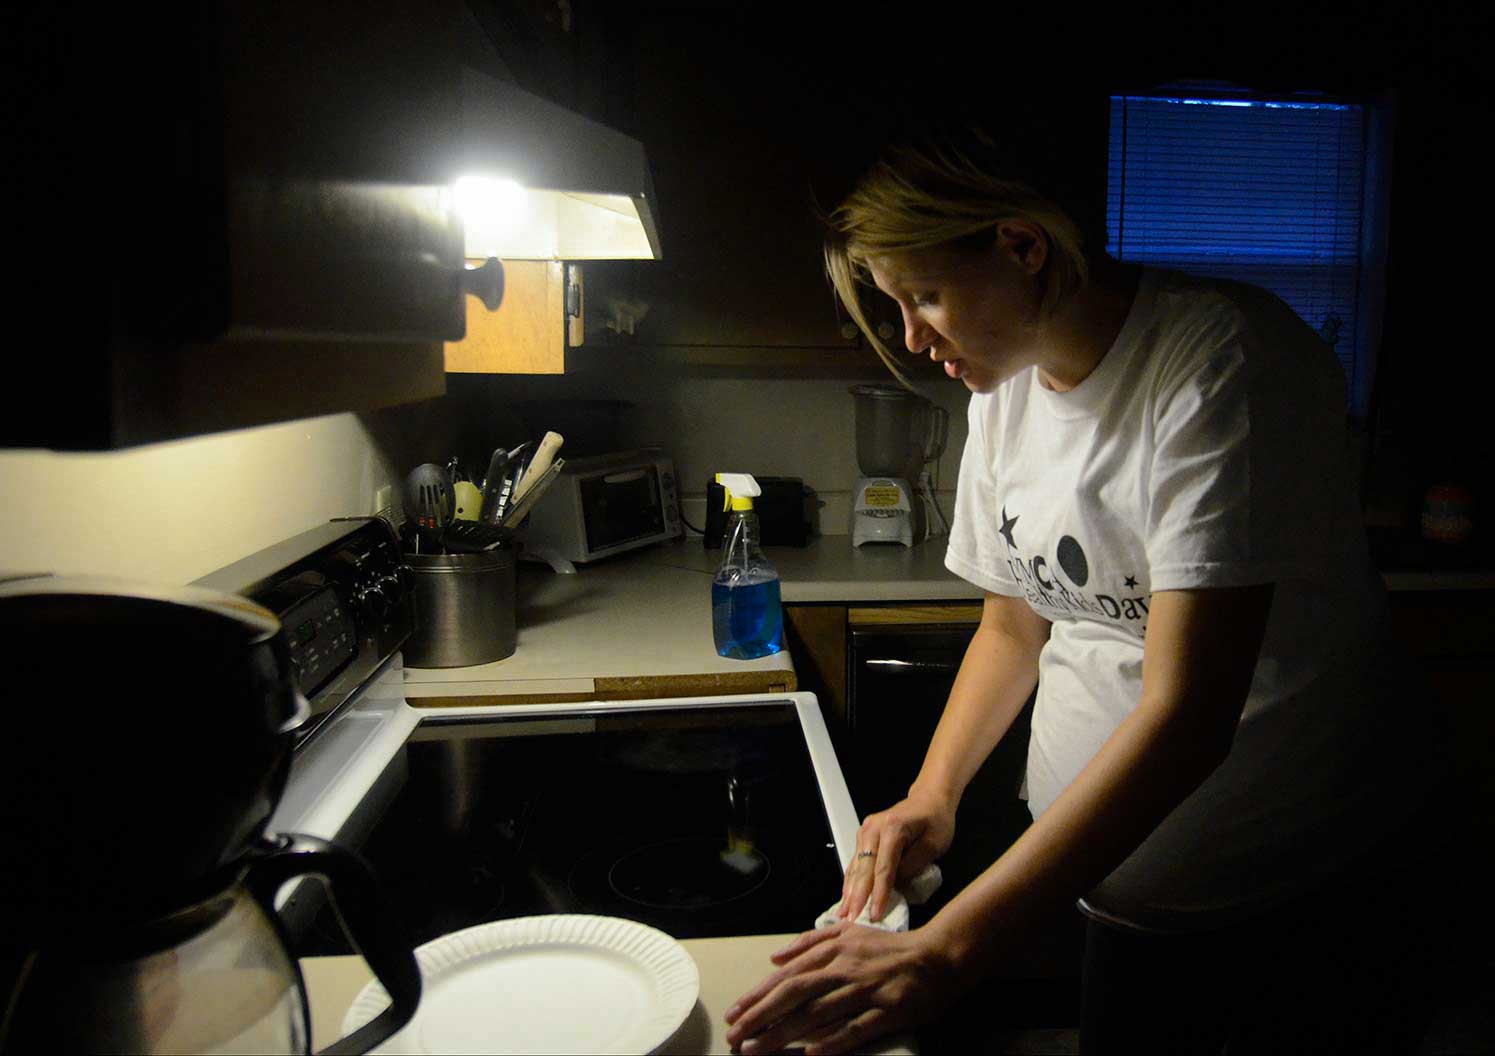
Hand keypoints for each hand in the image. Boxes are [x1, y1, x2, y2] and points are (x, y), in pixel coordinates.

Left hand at [723, 921, 958, 1054]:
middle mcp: (845, 968)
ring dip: (784, 1033)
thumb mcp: (849, 932)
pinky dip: (833, 1041)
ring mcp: (866, 990)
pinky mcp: (888, 1010)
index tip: (735, 1013)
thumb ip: (811, 942)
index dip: (758, 995)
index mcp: (833, 949)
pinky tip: (811, 1054)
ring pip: (818, 1013)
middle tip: (736, 1036)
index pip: (788, 975)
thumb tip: (775, 958)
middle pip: (795, 993)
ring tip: (757, 1049)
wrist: (937, 956)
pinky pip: (856, 1029)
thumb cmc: (889, 949)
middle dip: (761, 1016)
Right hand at [840, 787, 956, 924]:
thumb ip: (914, 865)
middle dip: (857, 898)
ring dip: (849, 892)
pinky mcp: (863, 837)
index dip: (879, 895)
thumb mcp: (934, 844)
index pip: (884, 869)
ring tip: (843, 915)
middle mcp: (872, 829)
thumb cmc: (936, 822)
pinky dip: (851, 882)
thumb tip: (895, 885)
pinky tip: (846, 898)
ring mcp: (865, 832)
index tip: (875, 916)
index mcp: (892, 829)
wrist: (929, 799)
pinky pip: (856, 863)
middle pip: (864, 870)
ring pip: (855, 867)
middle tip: (850, 921)